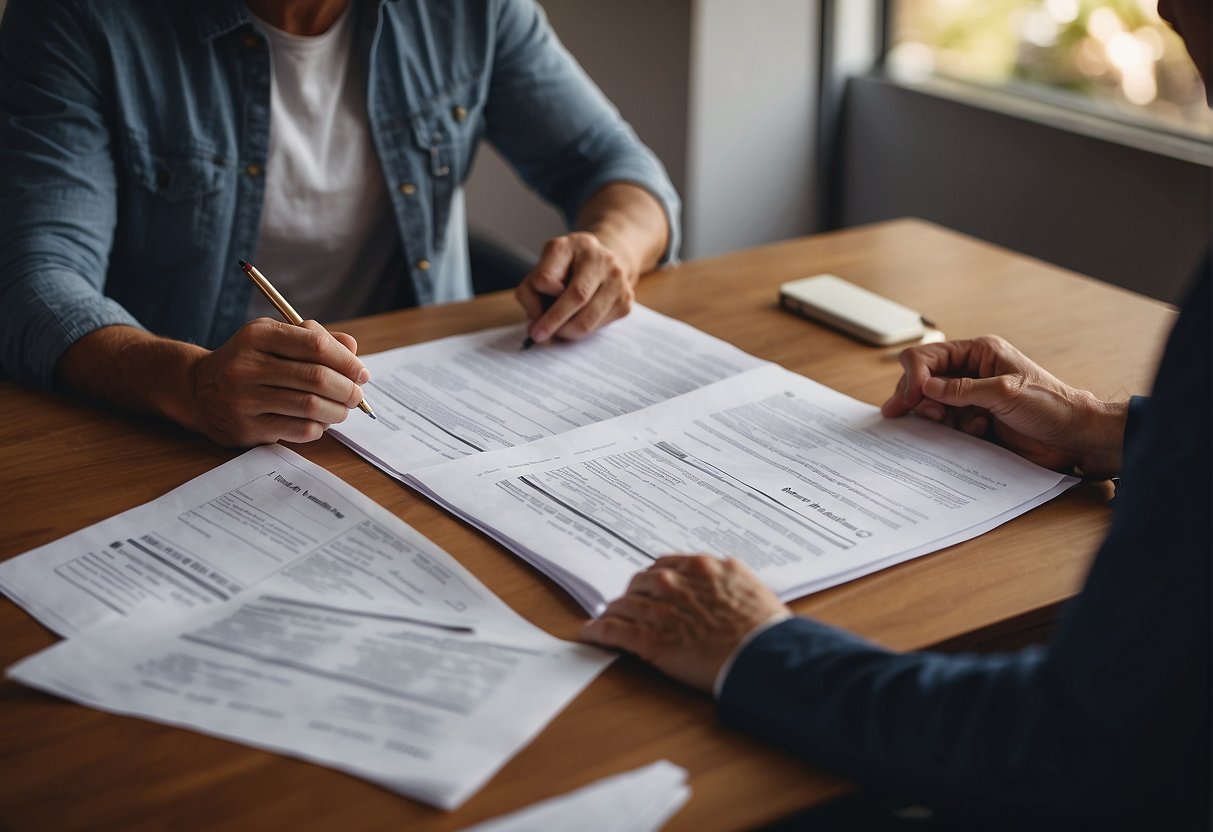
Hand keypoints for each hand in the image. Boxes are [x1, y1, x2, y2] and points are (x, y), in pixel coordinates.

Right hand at [185, 318, 368, 446]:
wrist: (197, 390)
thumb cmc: (249, 361)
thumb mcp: (274, 339)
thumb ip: (315, 340)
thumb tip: (353, 350)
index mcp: (258, 335)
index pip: (315, 345)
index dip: (346, 361)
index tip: (362, 372)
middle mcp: (247, 365)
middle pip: (317, 378)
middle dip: (347, 389)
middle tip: (357, 395)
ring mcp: (244, 399)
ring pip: (311, 406)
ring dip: (338, 411)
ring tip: (342, 410)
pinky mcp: (246, 428)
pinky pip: (298, 430)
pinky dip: (319, 427)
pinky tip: (319, 423)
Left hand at [516, 231, 637, 345]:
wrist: (604, 262)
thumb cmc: (566, 269)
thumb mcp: (542, 268)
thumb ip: (530, 292)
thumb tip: (536, 324)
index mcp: (574, 245)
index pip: (547, 278)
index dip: (536, 300)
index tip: (532, 315)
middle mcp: (601, 258)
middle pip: (576, 296)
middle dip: (554, 322)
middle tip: (538, 336)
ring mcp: (618, 279)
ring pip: (588, 318)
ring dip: (567, 332)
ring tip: (557, 332)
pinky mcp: (626, 300)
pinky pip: (599, 326)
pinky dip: (582, 332)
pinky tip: (577, 321)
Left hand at [581, 555, 789, 691]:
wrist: (765, 657)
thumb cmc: (766, 629)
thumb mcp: (750, 587)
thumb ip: (726, 580)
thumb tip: (722, 582)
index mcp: (701, 567)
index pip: (664, 566)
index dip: (654, 579)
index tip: (650, 588)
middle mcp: (676, 582)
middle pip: (639, 583)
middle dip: (634, 595)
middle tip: (631, 606)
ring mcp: (660, 610)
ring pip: (623, 605)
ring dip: (614, 613)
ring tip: (606, 620)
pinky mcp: (650, 639)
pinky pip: (613, 630)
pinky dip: (598, 631)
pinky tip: (590, 634)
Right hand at [880, 335, 1126, 477]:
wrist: (1074, 438)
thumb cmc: (1051, 406)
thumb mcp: (1005, 392)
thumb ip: (961, 389)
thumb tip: (924, 386)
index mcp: (980, 353)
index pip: (930, 356)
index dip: (915, 375)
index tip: (912, 398)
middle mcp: (971, 372)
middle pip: (923, 378)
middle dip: (915, 395)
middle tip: (908, 412)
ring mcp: (970, 398)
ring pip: (930, 403)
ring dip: (934, 415)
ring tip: (944, 423)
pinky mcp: (972, 421)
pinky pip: (944, 424)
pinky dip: (949, 430)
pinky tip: (973, 432)